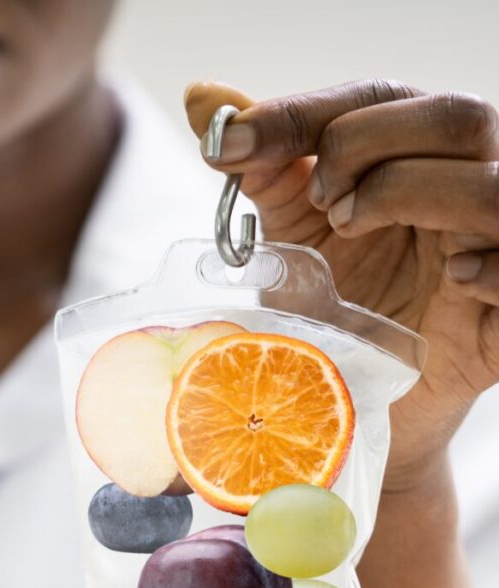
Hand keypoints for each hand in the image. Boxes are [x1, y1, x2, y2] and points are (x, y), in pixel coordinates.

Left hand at [185, 80, 498, 492]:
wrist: (351, 403)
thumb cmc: (334, 310)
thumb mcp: (293, 235)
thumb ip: (263, 168)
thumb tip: (203, 99)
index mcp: (416, 157)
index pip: (378, 98)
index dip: (302, 113)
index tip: (229, 143)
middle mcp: (468, 185)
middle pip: (454, 117)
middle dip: (366, 146)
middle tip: (318, 202)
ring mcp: (496, 246)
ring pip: (494, 183)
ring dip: (413, 192)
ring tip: (352, 229)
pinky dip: (489, 266)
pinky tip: (450, 278)